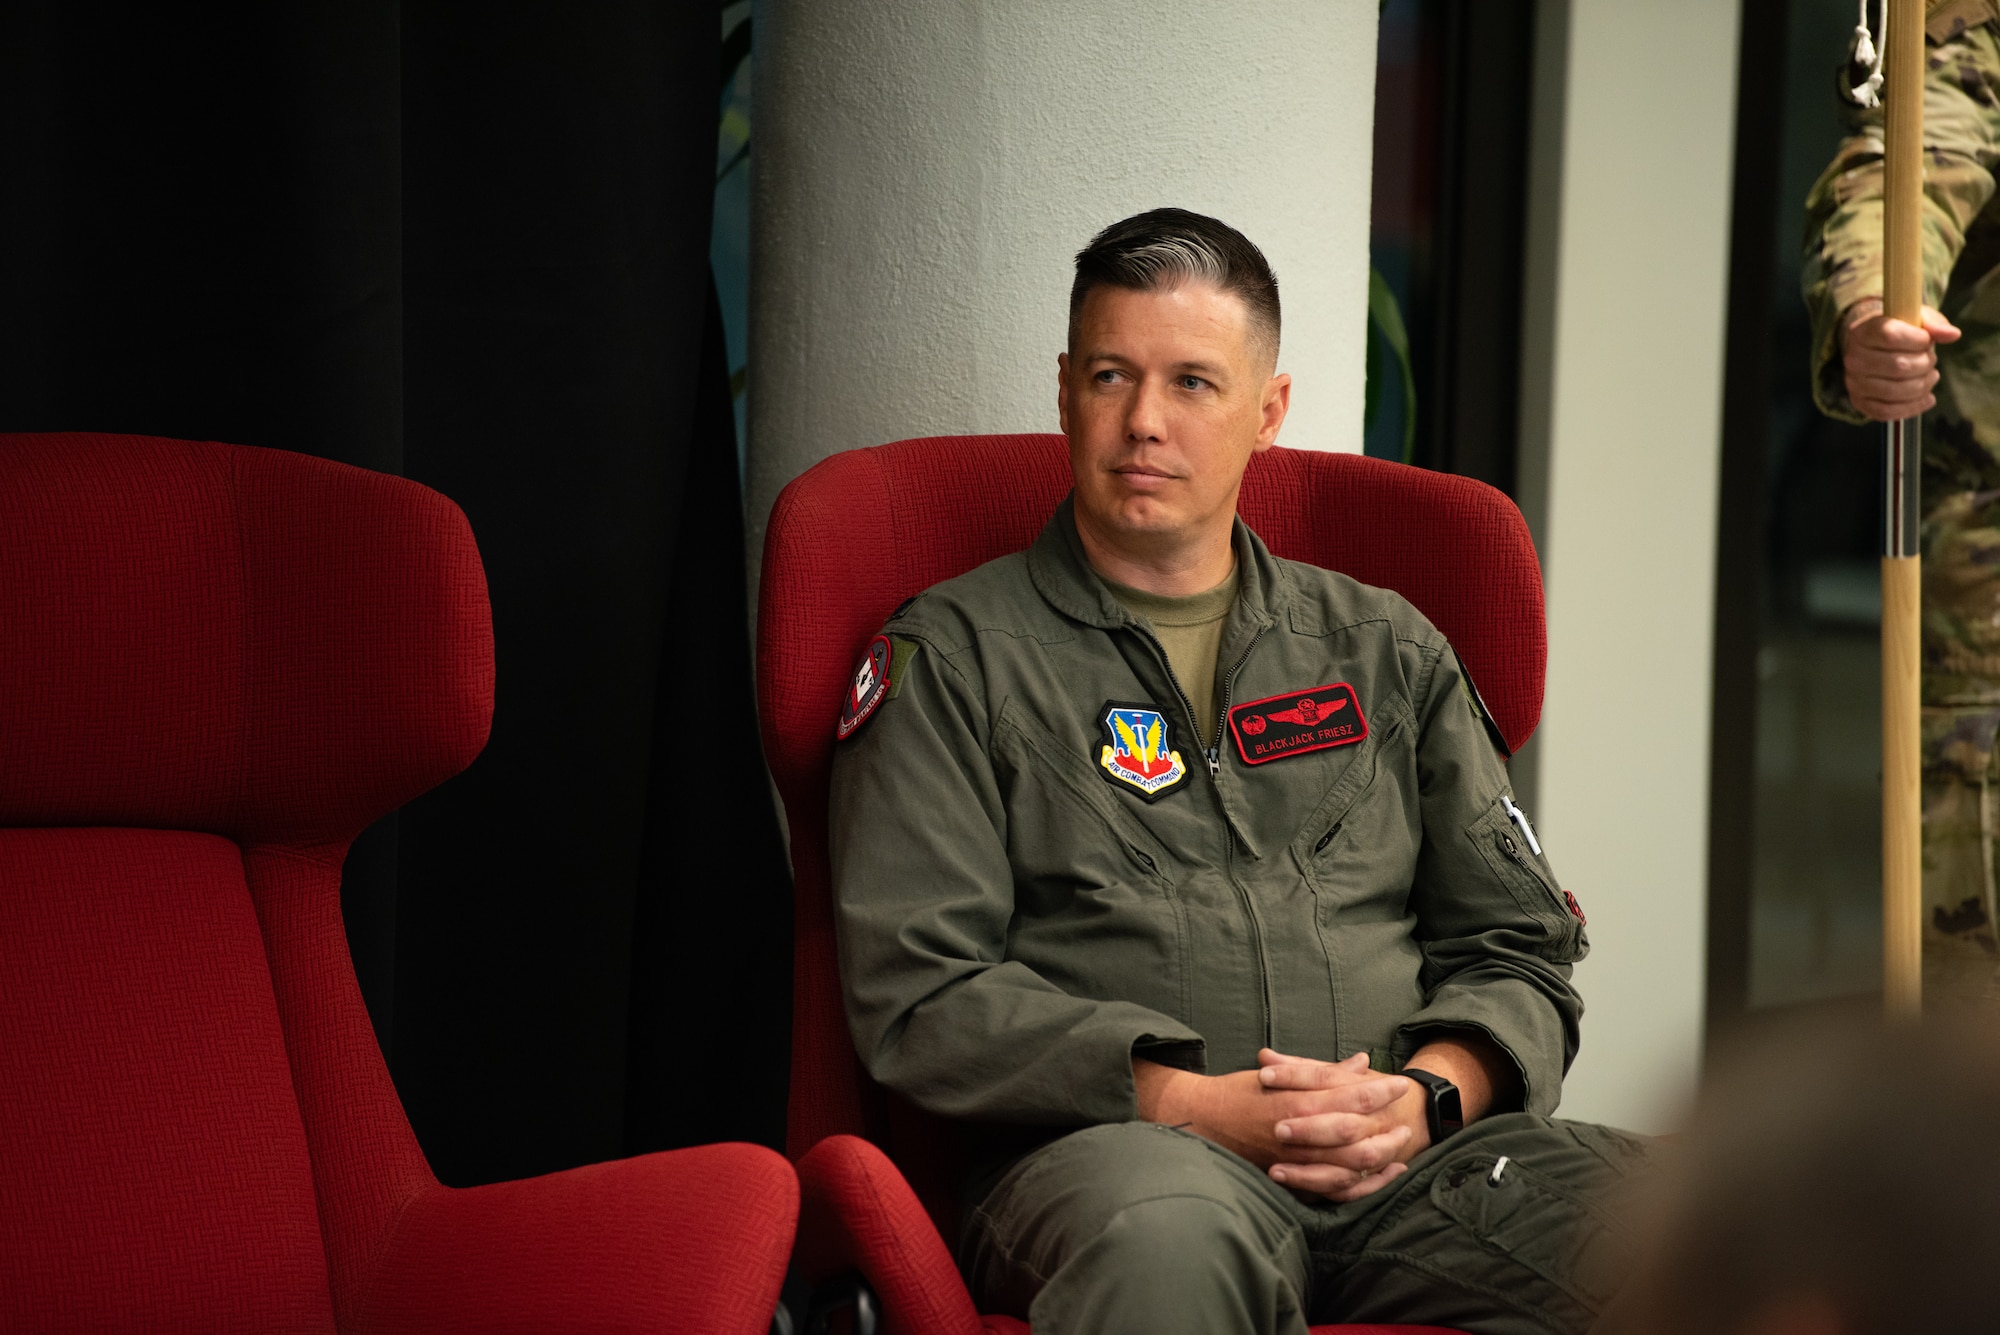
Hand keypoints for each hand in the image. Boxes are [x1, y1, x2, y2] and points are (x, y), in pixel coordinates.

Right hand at [1134, 1052, 1412, 1200]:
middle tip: (1406, 1119)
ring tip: (1400, 1146)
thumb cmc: (1239, 1093)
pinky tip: (1381, 1175)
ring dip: (1380, 1156)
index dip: (1378, 1091)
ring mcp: (1294, 1161)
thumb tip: (1360, 1063)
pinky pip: (1334, 1189)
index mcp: (1295, 1101)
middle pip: (1355, 1134)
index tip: (1399, 1085)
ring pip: (1349, 1165)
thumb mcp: (1279, 1074)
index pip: (1348, 1095)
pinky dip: (1361, 1184)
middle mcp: (1298, 1133)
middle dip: (1385, 1126)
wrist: (1200, 1120)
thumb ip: (1321, 1072)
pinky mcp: (1290, 1180)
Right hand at [1839, 298, 1960, 420]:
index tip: (1926, 340)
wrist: (1870, 349)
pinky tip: (1927, 398)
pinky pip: (1888, 412)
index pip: (1891, 336)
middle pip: (1898, 366)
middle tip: (1930, 359)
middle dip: (1925, 363)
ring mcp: (1854, 383)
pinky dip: (1913, 407)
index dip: (1918, 339)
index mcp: (1862, 332)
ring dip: (1923, 385)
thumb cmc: (1897, 332)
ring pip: (1895, 391)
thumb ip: (1934, 323)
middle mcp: (1853, 358)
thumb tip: (1953, 335)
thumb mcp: (1915, 319)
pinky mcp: (1860, 402)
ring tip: (1931, 376)